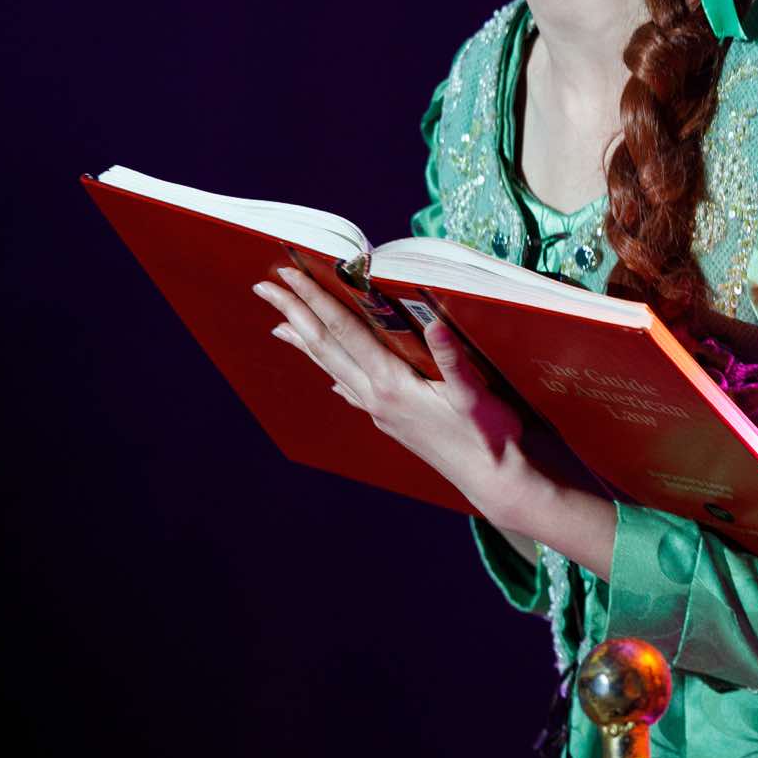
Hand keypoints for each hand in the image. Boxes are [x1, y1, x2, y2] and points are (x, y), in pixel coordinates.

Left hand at [252, 267, 616, 574]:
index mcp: (390, 383)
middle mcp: (375, 397)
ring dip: (305, 343)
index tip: (289, 275)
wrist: (492, 481)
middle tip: (264, 286)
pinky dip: (333, 375)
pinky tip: (330, 380)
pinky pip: (350, 390)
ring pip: (331, 368)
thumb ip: (452, 359)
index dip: (315, 300)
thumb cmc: (488, 437)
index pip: (343, 331)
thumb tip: (435, 323)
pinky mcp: (389, 422)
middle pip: (325, 347)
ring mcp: (379, 411)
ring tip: (279, 326)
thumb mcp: (474, 395)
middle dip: (294, 314)